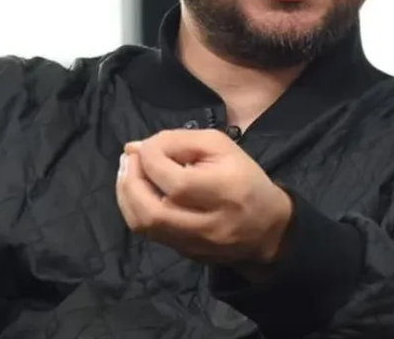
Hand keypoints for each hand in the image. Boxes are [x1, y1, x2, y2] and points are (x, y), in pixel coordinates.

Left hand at [115, 129, 292, 267]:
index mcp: (224, 192)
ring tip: (127, 173)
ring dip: (126, 196)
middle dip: (130, 180)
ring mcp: (194, 244)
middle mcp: (208, 225)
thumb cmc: (244, 179)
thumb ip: (178, 141)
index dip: (150, 159)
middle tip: (128, 159)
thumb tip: (135, 148)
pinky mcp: (185, 253)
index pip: (175, 181)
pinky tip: (137, 192)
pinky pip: (149, 234)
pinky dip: (135, 210)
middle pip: (152, 211)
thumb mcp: (221, 147)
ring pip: (145, 226)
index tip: (144, 146)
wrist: (267, 228)